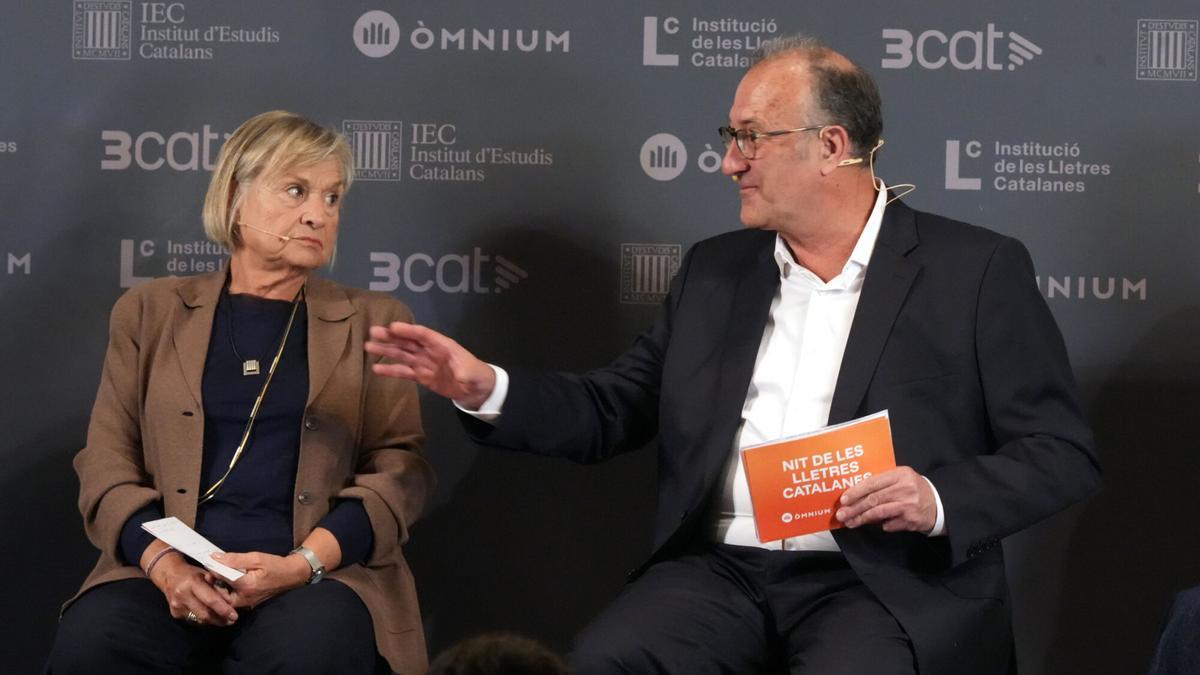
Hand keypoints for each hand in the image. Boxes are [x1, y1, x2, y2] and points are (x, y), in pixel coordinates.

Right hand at [147, 552, 238, 625]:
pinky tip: (211, 617)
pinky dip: (204, 620)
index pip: (211, 600)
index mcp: (192, 582)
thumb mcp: (206, 573)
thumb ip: (218, 586)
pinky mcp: (175, 613)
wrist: (169, 575)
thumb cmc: (192, 573)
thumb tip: (230, 601)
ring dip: (214, 621)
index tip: (234, 615)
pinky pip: (193, 620)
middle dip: (220, 619)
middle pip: (205, 614)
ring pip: (199, 620)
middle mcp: (183, 595)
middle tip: (231, 620)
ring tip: (224, 620)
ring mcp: (177, 606)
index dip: (224, 609)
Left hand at [212, 551, 310, 608]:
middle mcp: (244, 598)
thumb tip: (215, 557)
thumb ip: (234, 559)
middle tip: (210, 573)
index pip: (221, 578)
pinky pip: (231, 600)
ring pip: (224, 600)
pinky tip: (226, 583)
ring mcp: (246, 604)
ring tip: (217, 577)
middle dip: (213, 584)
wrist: (291, 576)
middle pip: (219, 595)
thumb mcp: (256, 558)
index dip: (213, 569)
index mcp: (246, 585)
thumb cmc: (275, 565)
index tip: (208, 562)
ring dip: (218, 589)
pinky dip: (226, 592)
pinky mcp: (247, 604)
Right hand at [365, 322, 495, 409]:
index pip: (423, 335)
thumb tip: (457, 371)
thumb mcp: (471, 372)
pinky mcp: (421, 376)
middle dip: (391, 337)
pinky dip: (390, 370)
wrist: (476, 389)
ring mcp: (424, 363)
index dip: (409, 330)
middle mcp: (430, 351)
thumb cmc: (475, 375)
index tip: (393, 327)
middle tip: (373, 332)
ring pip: (402, 354)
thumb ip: (463, 371)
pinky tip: (376, 368)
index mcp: (443, 345)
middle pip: (408, 341)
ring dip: (386, 350)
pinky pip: (404, 371)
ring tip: (368, 346)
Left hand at [835, 466, 936, 532]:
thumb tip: (856, 495)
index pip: (872, 483)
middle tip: (842, 515)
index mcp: (900, 474)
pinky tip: (878, 525)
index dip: (856, 492)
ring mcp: (909, 505)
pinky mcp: (912, 520)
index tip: (843, 500)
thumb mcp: (901, 479)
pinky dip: (882, 525)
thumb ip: (882, 483)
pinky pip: (889, 524)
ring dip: (862, 519)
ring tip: (851, 523)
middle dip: (855, 508)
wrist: (939, 503)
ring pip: (879, 512)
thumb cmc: (913, 489)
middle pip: (873, 499)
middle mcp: (905, 488)